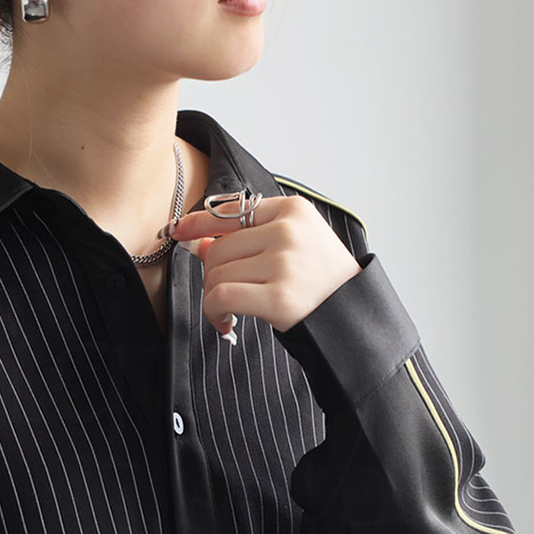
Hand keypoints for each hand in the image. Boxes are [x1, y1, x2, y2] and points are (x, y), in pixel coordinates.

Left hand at [160, 193, 363, 337]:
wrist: (354, 317)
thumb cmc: (323, 282)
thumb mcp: (298, 244)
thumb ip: (252, 237)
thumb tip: (199, 242)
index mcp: (293, 211)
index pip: (230, 211)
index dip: (198, 223)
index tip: (179, 232)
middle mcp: (287, 231)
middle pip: (218, 249)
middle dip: (212, 276)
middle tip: (225, 296)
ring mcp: (284, 263)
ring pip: (216, 274)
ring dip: (213, 298)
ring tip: (229, 313)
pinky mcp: (279, 297)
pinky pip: (221, 298)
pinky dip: (214, 313)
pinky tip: (226, 323)